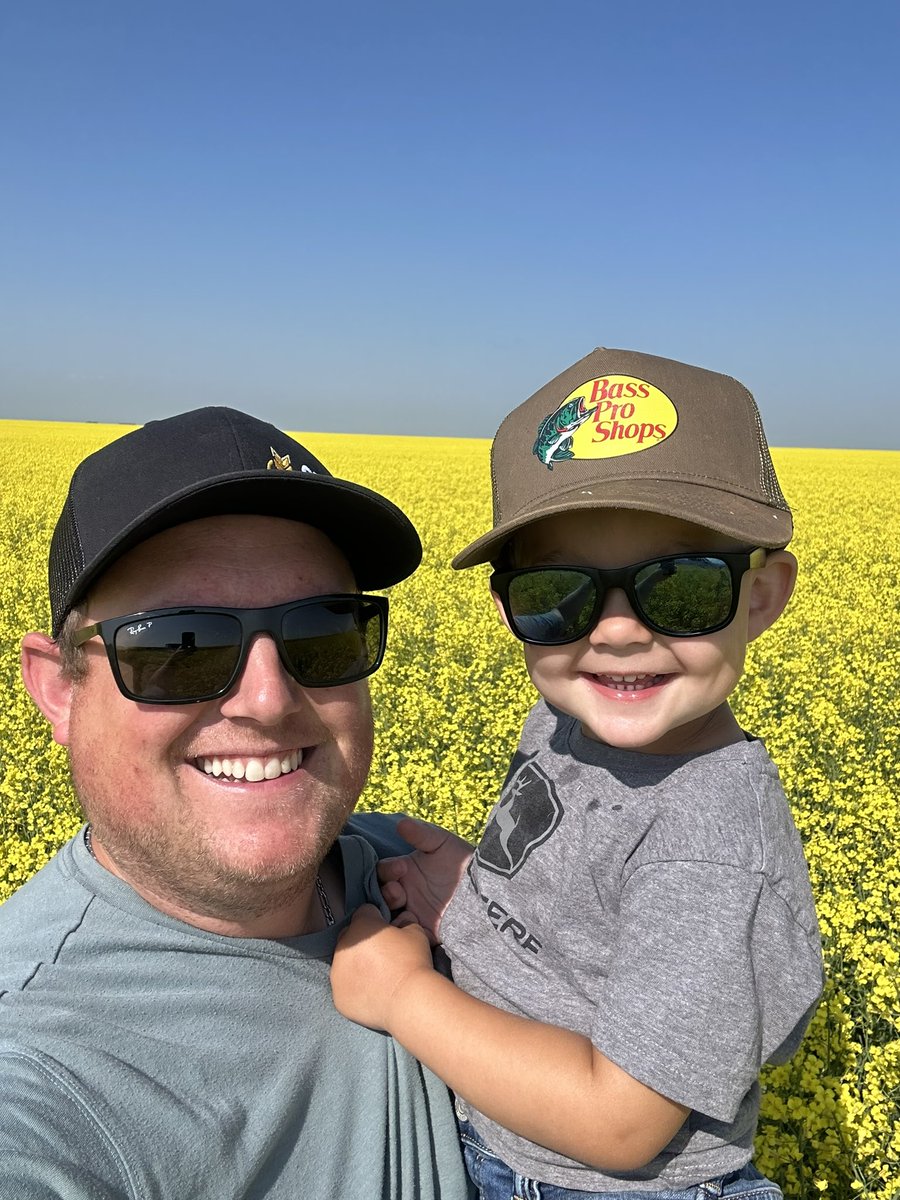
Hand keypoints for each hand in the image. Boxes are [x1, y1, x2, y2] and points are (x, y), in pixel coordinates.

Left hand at [330, 903, 434, 1030]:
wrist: (408, 1000)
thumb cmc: (413, 962)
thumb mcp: (415, 933)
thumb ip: (405, 923)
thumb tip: (402, 922)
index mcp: (360, 926)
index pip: (364, 912)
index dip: (378, 918)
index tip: (387, 930)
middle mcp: (343, 947)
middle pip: (350, 937)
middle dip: (363, 942)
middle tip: (381, 955)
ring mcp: (337, 973)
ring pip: (344, 964)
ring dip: (356, 966)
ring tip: (378, 977)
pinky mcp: (338, 996)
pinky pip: (345, 988)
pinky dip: (355, 989)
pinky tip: (372, 993)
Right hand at [378, 817, 472, 943]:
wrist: (485, 888)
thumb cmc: (461, 861)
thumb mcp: (442, 844)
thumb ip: (422, 834)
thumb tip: (401, 822)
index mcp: (404, 871)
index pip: (383, 871)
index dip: (387, 870)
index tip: (401, 868)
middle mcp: (405, 892)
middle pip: (381, 896)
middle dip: (387, 893)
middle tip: (399, 892)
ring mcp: (412, 912)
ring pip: (389, 917)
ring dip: (392, 914)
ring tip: (407, 910)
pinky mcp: (423, 931)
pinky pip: (406, 934)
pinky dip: (405, 930)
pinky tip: (415, 923)